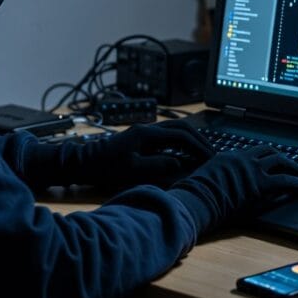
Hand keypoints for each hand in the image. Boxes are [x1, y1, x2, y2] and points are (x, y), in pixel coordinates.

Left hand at [73, 120, 214, 189]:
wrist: (85, 161)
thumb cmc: (106, 167)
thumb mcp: (132, 169)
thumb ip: (157, 166)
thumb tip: (179, 163)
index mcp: (147, 133)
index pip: (180, 136)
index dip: (197, 146)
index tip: (209, 156)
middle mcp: (148, 128)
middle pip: (181, 128)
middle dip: (198, 139)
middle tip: (211, 153)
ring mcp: (144, 131)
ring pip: (175, 129)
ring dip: (191, 138)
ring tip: (202, 151)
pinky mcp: (141, 137)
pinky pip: (167, 135)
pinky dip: (180, 141)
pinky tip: (185, 151)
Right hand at [168, 145, 297, 235]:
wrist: (196, 201)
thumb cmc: (194, 196)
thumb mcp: (204, 178)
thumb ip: (216, 174)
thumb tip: (223, 180)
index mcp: (228, 156)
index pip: (251, 152)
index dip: (264, 157)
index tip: (271, 162)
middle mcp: (242, 158)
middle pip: (268, 151)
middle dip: (282, 157)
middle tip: (292, 165)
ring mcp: (252, 169)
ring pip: (280, 160)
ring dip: (294, 166)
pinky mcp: (260, 184)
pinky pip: (286, 179)